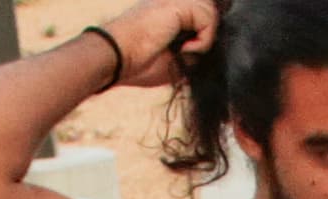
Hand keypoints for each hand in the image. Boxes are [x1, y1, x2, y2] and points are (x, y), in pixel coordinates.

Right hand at [94, 0, 216, 88]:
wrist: (117, 56)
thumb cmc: (137, 63)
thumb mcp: (172, 62)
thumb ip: (192, 53)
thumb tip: (209, 55)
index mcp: (168, 13)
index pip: (199, 15)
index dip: (206, 32)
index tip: (197, 52)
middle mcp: (172, 2)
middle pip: (208, 9)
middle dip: (209, 33)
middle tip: (191, 52)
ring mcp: (174, 0)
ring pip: (211, 12)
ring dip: (205, 38)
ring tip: (184, 51)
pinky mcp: (177, 4)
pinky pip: (208, 18)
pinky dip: (203, 40)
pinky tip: (184, 49)